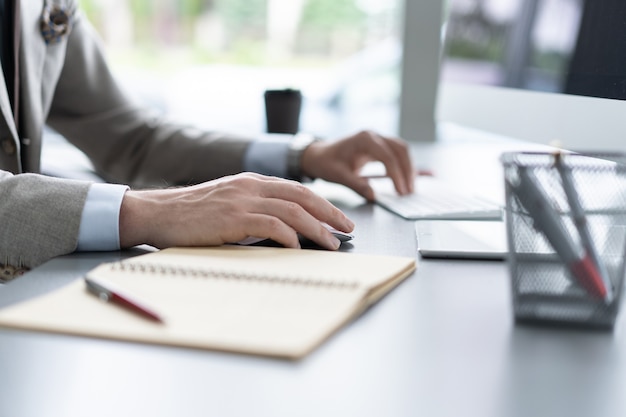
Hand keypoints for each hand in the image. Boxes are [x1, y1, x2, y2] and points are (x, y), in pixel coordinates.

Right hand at [119, 173, 354, 250]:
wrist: (157, 212)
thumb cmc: (190, 213)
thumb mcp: (226, 202)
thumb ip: (253, 208)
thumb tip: (282, 228)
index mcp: (251, 181)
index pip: (296, 188)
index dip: (322, 203)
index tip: (337, 218)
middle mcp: (250, 186)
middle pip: (302, 196)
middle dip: (329, 213)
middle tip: (347, 229)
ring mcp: (242, 200)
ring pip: (292, 210)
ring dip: (317, 228)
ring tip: (332, 244)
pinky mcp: (233, 217)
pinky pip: (271, 225)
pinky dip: (289, 237)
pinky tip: (298, 248)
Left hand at [300, 130, 413, 200]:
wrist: (318, 155)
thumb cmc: (326, 163)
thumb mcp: (338, 176)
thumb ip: (356, 185)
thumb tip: (373, 196)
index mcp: (364, 139)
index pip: (387, 156)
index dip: (396, 175)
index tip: (400, 191)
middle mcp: (373, 136)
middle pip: (400, 149)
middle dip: (407, 170)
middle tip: (409, 192)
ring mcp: (377, 139)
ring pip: (401, 150)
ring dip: (408, 168)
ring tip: (409, 188)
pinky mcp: (379, 146)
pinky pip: (397, 153)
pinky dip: (404, 165)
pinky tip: (409, 178)